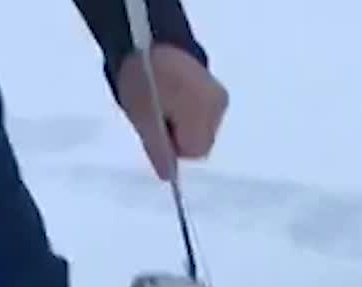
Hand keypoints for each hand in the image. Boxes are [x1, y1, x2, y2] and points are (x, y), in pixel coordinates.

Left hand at [117, 45, 228, 171]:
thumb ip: (158, 150)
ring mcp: (219, 96)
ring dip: (184, 123)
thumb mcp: (143, 118)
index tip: (156, 127)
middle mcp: (218, 108)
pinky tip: (174, 95)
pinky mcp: (216, 87)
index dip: (172, 144)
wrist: (148, 33)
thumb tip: (168, 177)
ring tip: (164, 101)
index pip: (194, 151)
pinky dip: (189, 111)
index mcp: (203, 115)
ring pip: (202, 128)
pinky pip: (203, 113)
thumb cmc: (143, 78)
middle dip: (180, 135)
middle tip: (158, 113)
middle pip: (201, 141)